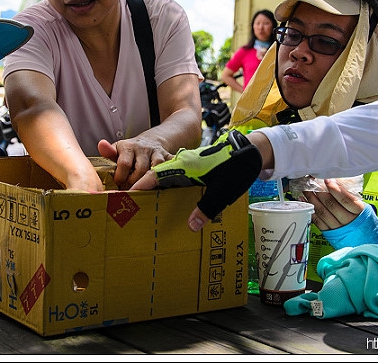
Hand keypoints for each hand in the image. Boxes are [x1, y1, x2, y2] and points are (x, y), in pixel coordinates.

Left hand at [98, 138, 168, 189]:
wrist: (150, 142)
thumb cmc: (129, 152)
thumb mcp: (117, 150)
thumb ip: (108, 152)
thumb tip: (101, 144)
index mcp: (128, 147)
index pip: (124, 164)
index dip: (121, 178)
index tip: (119, 187)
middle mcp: (143, 148)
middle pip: (141, 169)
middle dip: (135, 184)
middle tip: (131, 193)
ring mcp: (157, 153)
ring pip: (157, 169)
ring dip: (150, 183)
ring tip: (144, 193)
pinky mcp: (169, 157)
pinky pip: (172, 166)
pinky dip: (170, 175)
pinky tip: (164, 186)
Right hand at [131, 130, 261, 229]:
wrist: (250, 152)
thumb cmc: (236, 169)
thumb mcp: (222, 191)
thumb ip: (207, 208)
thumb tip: (191, 226)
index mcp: (185, 166)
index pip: (155, 174)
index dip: (140, 185)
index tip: (127, 196)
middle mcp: (183, 164)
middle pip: (157, 177)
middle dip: (144, 190)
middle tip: (132, 206)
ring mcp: (189, 166)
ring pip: (166, 178)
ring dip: (156, 189)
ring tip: (145, 206)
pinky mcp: (196, 169)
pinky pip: (176, 179)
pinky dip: (168, 188)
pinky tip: (169, 201)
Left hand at [304, 178, 364, 230]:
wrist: (365, 240)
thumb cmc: (363, 219)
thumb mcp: (363, 206)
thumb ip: (350, 195)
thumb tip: (335, 181)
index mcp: (359, 212)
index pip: (346, 200)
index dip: (336, 189)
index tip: (327, 179)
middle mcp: (348, 221)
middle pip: (331, 205)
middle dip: (320, 191)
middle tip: (312, 181)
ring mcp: (338, 228)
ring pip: (322, 212)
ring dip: (312, 199)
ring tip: (306, 189)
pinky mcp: (329, 233)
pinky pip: (317, 221)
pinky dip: (310, 210)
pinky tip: (304, 201)